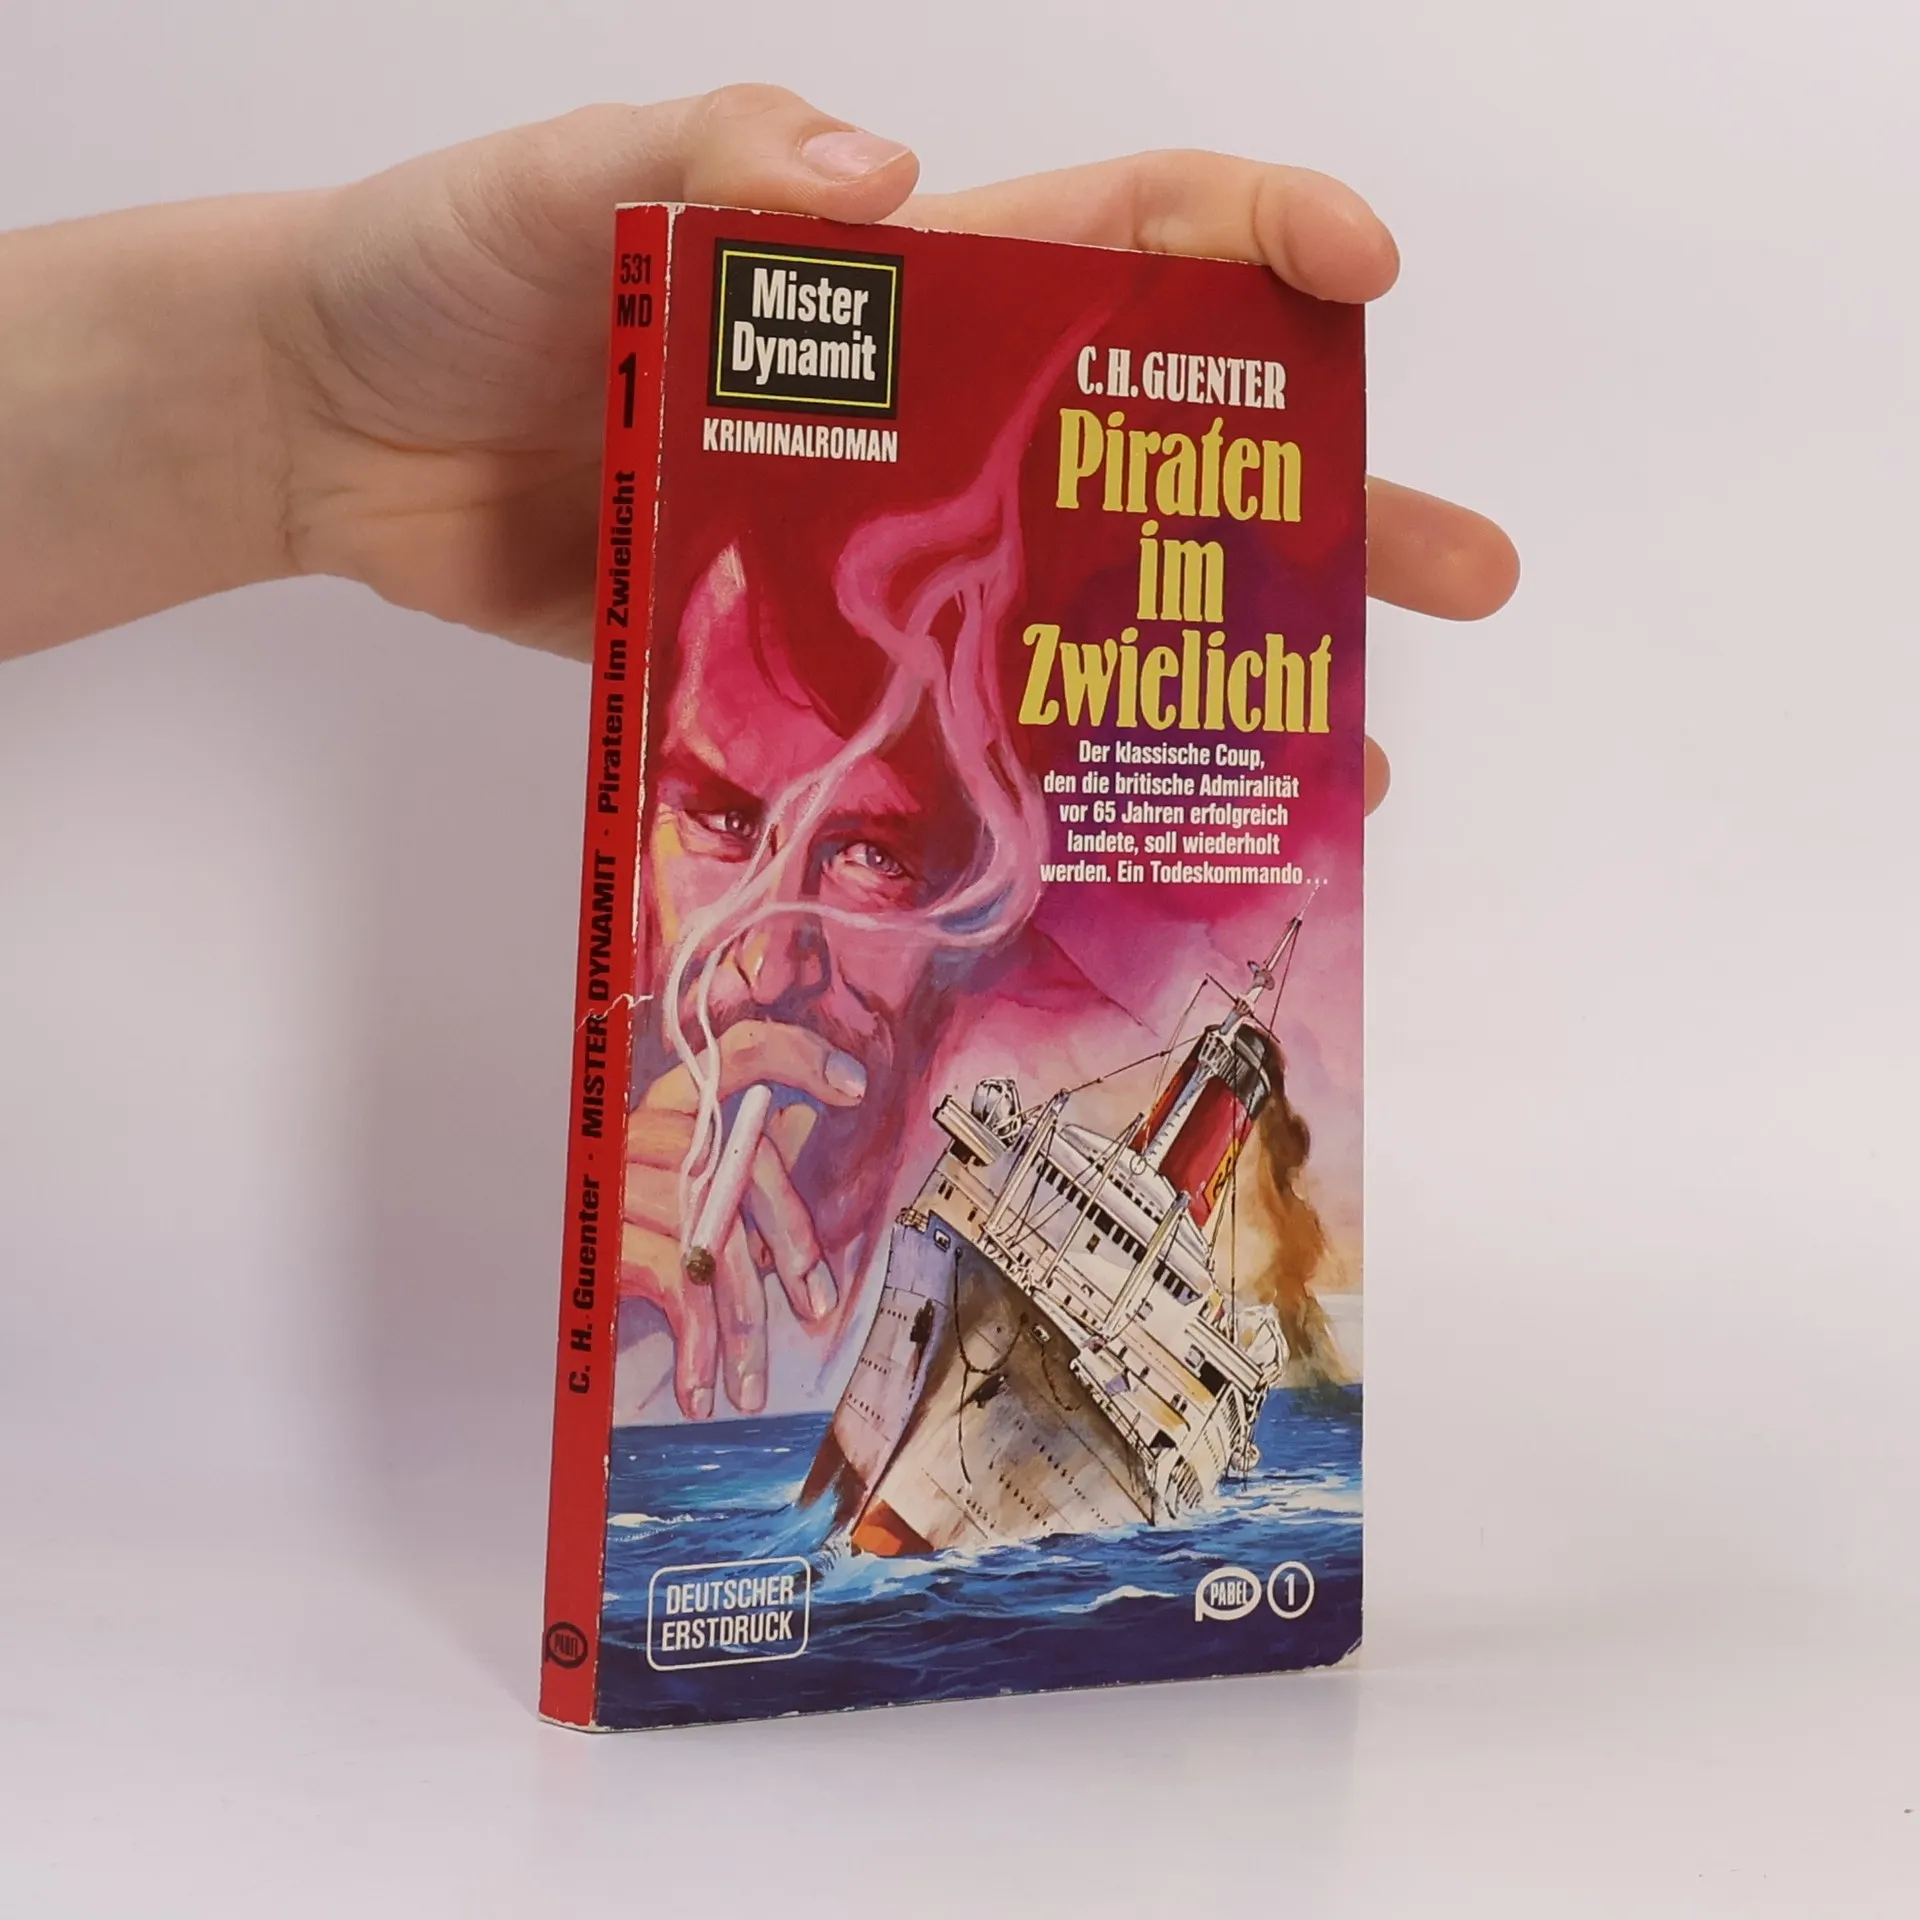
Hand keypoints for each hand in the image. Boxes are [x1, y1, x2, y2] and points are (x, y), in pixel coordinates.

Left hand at [262, 89, 1514, 805]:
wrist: (334, 431)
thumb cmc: (445, 269)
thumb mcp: (575, 184)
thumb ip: (711, 164)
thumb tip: (883, 186)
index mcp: (903, 287)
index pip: (1122, 235)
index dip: (1256, 240)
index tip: (1367, 273)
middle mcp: (921, 430)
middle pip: (1158, 461)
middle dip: (1322, 504)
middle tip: (1461, 576)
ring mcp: (872, 562)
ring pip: (1081, 616)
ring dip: (1211, 682)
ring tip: (1346, 759)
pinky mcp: (803, 667)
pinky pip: (948, 729)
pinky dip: (1038, 782)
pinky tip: (1124, 840)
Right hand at [620, 1018, 864, 1418]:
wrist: (522, 1278)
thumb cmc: (622, 1243)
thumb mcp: (689, 1206)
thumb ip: (739, 1187)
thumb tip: (804, 1199)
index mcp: (674, 1109)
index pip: (742, 1054)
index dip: (798, 1056)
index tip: (854, 1084)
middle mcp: (649, 1131)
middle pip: (749, 1163)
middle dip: (794, 1241)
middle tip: (817, 1307)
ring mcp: (625, 1179)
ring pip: (720, 1239)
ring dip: (746, 1324)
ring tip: (751, 1386)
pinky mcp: (607, 1234)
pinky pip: (679, 1285)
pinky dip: (699, 1347)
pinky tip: (702, 1388)